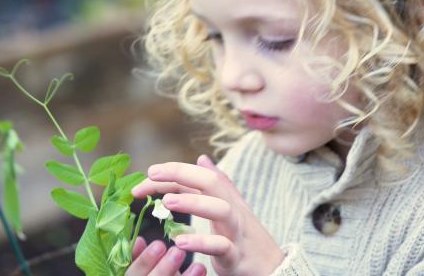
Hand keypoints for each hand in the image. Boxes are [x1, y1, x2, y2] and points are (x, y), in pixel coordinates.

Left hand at [131, 155, 285, 275]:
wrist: (274, 269)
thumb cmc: (246, 239)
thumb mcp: (232, 208)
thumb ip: (217, 184)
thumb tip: (202, 158)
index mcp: (227, 198)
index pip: (199, 176)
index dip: (174, 171)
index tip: (149, 173)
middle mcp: (233, 210)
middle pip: (212, 183)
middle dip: (181, 174)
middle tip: (152, 175)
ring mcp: (236, 232)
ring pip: (220, 210)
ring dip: (193, 203)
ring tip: (166, 203)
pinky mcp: (237, 256)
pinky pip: (221, 247)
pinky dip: (202, 243)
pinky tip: (180, 242)